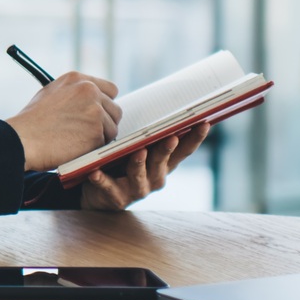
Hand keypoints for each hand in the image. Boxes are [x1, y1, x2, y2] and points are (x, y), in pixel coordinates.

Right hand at [6, 71, 120, 171]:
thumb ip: (73, 93)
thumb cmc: (31, 122)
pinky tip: (76, 148)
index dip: (105, 104)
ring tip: (78, 141)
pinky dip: (94, 149)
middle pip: (115, 109)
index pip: (110, 89)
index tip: (98, 115)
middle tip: (89, 133)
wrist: (22, 139)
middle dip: (105, 122)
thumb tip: (90, 100)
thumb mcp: (51, 94)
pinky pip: (105, 143)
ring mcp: (95, 110)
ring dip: (100, 137)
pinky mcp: (96, 131)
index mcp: (78, 79)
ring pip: (112, 127)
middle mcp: (89, 90)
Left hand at [80, 123, 210, 210]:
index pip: (183, 151)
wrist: (99, 194)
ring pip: (138, 175)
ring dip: (138, 163)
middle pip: (162, 162)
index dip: (195, 139)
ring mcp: (136, 190)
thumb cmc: (122, 162)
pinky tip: (95, 172)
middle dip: (167, 149)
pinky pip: (107, 187)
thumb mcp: (139, 148)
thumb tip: (160, 102)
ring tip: (138, 151)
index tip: (204, 122)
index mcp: (164, 164)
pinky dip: (102, 180)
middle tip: (171, 137)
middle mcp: (155, 178)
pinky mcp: (115, 198)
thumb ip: (149, 134)